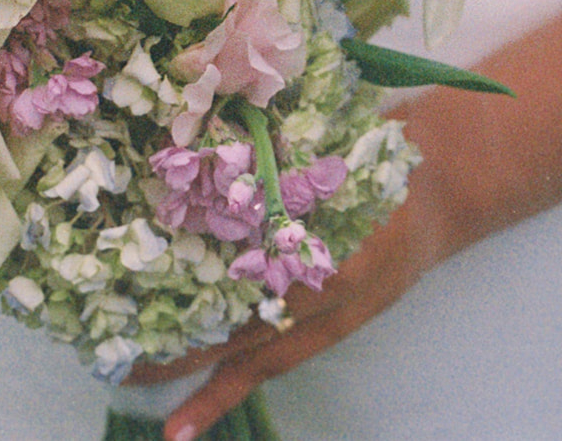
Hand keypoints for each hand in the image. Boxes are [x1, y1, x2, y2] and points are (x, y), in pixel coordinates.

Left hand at [127, 178, 454, 440]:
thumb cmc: (374, 152)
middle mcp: (324, 289)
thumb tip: (192, 149)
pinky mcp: (331, 329)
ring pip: (251, 357)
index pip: (245, 272)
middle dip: (179, 343)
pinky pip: (271, 365)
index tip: (135, 286)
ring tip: (136, 385)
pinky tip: (186, 426)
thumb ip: (271, 163)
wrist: (444, 186)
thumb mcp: (324, 148)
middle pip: (240, 325)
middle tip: (116, 352)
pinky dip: (227, 392)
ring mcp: (330, 316)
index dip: (193, 284)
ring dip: (194, 376)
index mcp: (323, 242)